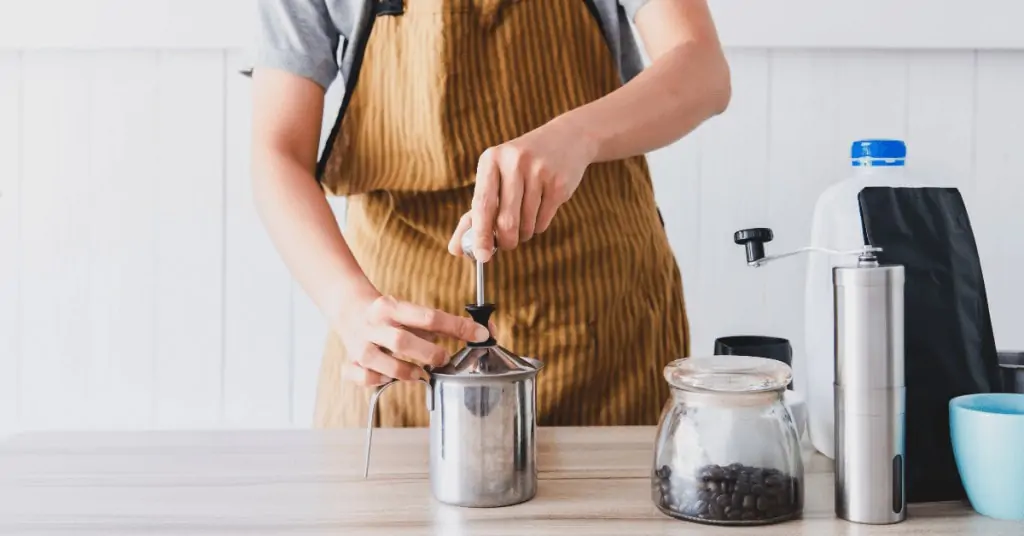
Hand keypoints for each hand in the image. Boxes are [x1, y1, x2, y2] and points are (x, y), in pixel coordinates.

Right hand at [337, 295, 490, 385]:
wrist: (350, 309)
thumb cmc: (390, 315)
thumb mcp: (411, 312)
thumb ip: (440, 324)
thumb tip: (477, 333)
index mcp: (392, 307)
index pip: (429, 316)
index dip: (457, 327)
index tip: (480, 334)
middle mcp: (374, 324)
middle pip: (401, 341)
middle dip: (428, 353)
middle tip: (443, 358)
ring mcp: (359, 344)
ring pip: (379, 362)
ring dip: (404, 371)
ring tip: (419, 373)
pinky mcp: (351, 360)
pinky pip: (363, 376)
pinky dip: (378, 380)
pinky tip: (388, 376)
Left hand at [448, 118, 597, 261]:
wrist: (566, 139)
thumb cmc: (519, 167)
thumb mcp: (495, 178)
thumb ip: (474, 213)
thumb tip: (456, 249)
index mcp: (491, 159)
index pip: (482, 204)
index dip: (480, 234)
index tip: (481, 256)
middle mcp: (514, 162)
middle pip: (506, 220)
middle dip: (506, 241)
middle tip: (507, 244)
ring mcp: (539, 171)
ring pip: (526, 224)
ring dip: (524, 233)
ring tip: (524, 219)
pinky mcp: (559, 183)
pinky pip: (543, 221)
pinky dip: (538, 226)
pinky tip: (540, 210)